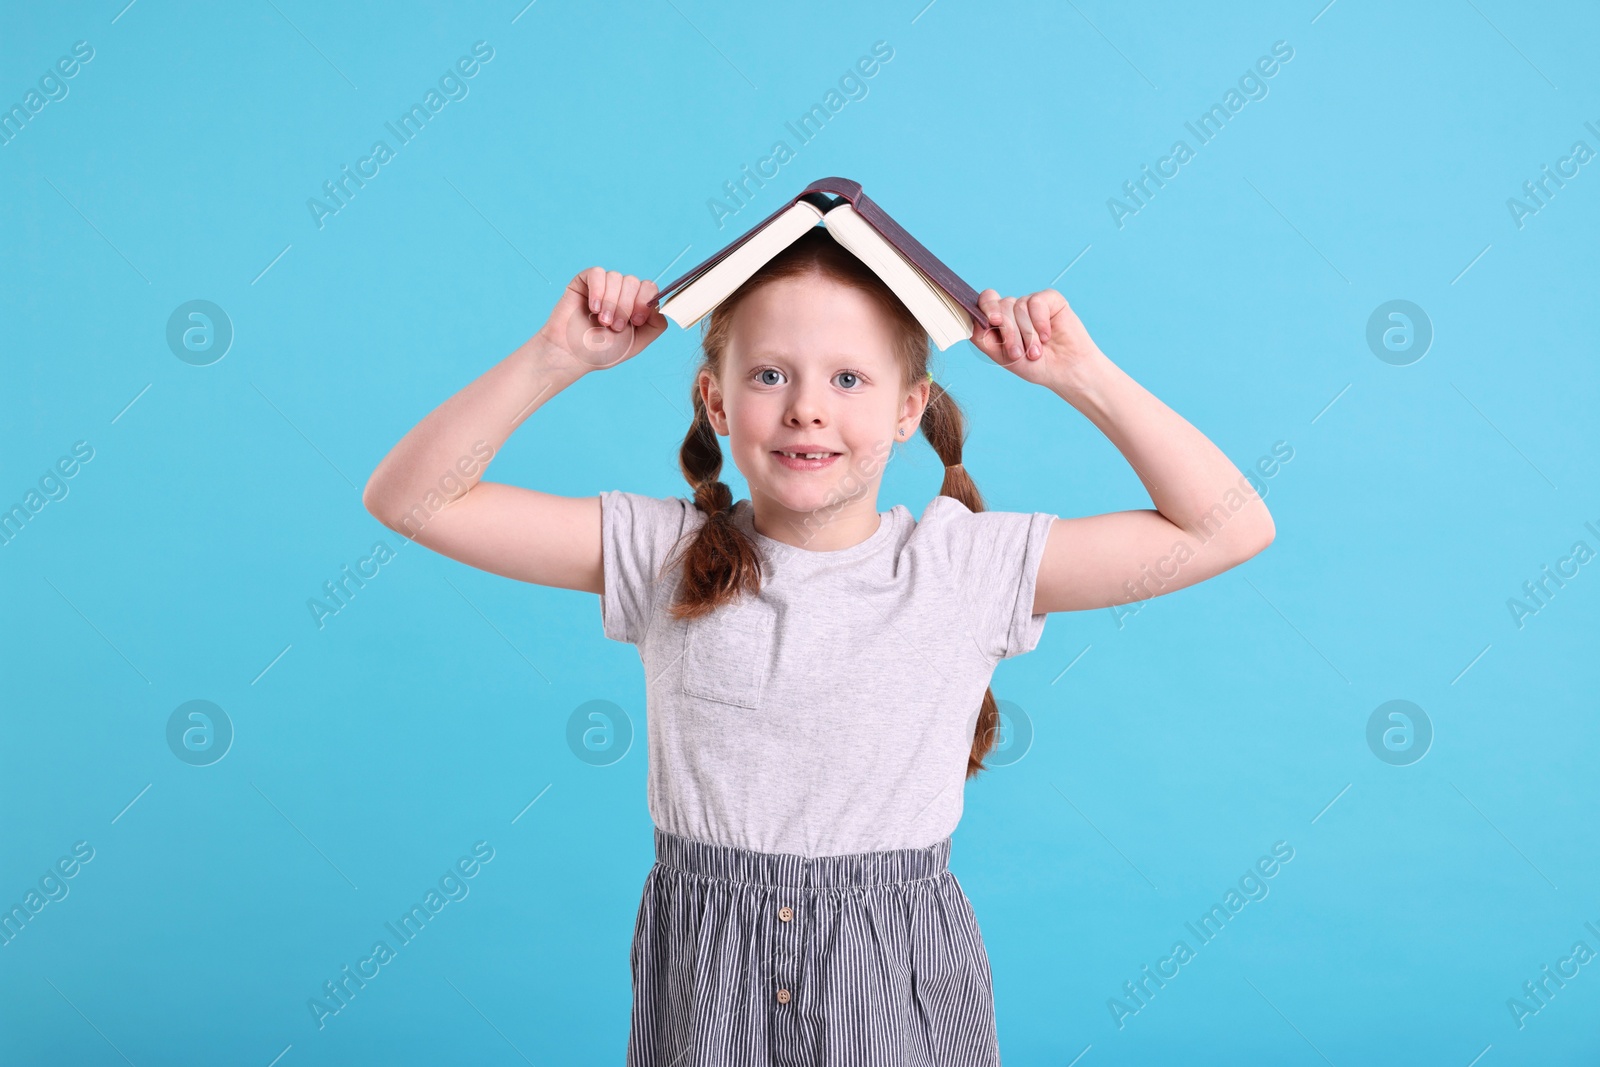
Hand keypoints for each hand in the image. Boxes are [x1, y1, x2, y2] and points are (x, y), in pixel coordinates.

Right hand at [535, 267, 669, 371]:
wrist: (572, 356)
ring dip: (611, 302)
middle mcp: (620, 293)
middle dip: (626, 306)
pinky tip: (594, 307)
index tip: (635, 321)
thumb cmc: (601, 352)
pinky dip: (599, 290)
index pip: (649, 288)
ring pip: (617, 277)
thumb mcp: (637, 343)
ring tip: (602, 321)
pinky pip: (598, 273)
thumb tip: (662, 306)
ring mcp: (603, 286)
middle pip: (634, 282)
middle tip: (614, 326)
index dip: (645, 301)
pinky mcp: (584, 282)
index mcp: (635, 305)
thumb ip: (655, 325)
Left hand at [970, 287, 1103, 389]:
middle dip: (1009, 332)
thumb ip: (983, 338)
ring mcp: (1031, 303)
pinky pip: (1037, 302)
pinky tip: (1047, 336)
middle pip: (1001, 305)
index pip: (985, 302)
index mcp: (999, 321)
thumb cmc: (1035, 365)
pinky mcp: (1050, 300)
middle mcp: (1013, 309)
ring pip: (1019, 306)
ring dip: (1027, 334)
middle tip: (1018, 353)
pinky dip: (1040, 322)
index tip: (992, 321)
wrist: (1066, 371)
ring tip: (1036, 353)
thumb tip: (970, 320)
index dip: (985, 308)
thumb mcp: (1003, 356)